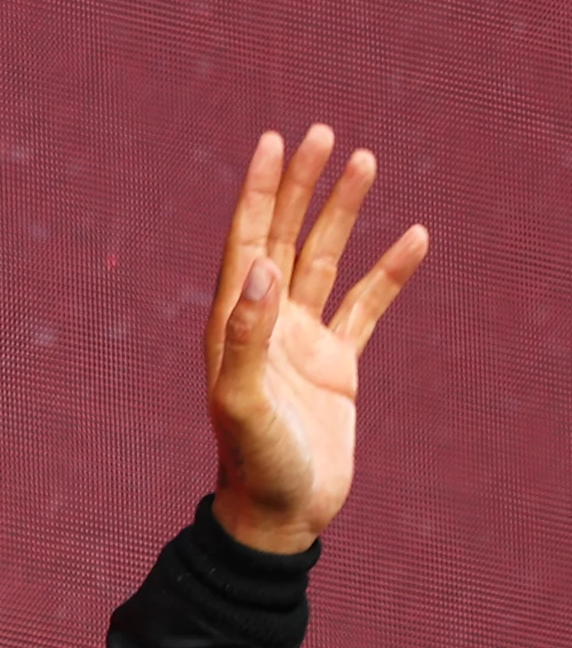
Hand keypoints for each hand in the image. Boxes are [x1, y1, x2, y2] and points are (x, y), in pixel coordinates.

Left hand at [205, 126, 428, 554]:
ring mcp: (303, 341)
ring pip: (327, 261)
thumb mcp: (241, 401)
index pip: (247, 242)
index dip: (260, 192)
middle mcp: (266, 324)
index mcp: (233, 326)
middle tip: (323, 133)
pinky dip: (390, 272)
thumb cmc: (255, 463)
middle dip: (302, 187)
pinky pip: (368, 305)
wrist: (282, 514)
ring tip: (365, 160)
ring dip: (344, 213)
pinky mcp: (337, 364)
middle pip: (286, 238)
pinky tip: (414, 236)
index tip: (275, 142)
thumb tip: (259, 266)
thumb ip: (246, 336)